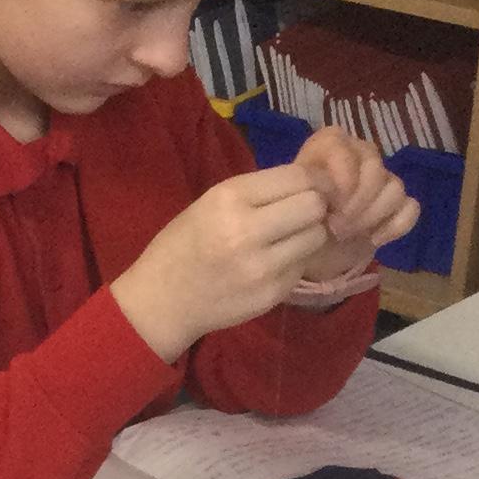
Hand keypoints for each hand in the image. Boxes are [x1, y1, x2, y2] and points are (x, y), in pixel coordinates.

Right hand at [110, 165, 332, 363]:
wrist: (161, 302)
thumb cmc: (182, 245)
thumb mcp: (211, 203)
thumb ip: (258, 191)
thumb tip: (312, 181)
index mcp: (229, 198)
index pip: (299, 177)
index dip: (314, 179)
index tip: (311, 187)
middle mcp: (247, 230)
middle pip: (314, 205)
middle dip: (315, 206)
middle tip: (302, 213)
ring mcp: (261, 267)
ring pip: (317, 237)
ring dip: (308, 234)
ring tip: (287, 239)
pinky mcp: (270, 294)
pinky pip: (302, 266)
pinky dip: (294, 262)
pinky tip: (272, 264)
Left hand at [293, 125, 418, 282]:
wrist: (306, 249)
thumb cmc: (294, 221)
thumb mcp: (289, 204)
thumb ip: (307, 190)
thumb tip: (326, 196)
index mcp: (330, 144)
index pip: (345, 150)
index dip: (341, 181)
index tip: (327, 208)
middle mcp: (360, 153)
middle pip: (375, 170)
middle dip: (357, 203)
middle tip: (335, 227)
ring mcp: (382, 178)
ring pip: (395, 188)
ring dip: (372, 216)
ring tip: (347, 235)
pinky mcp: (397, 204)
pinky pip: (410, 208)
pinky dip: (394, 226)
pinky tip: (373, 239)